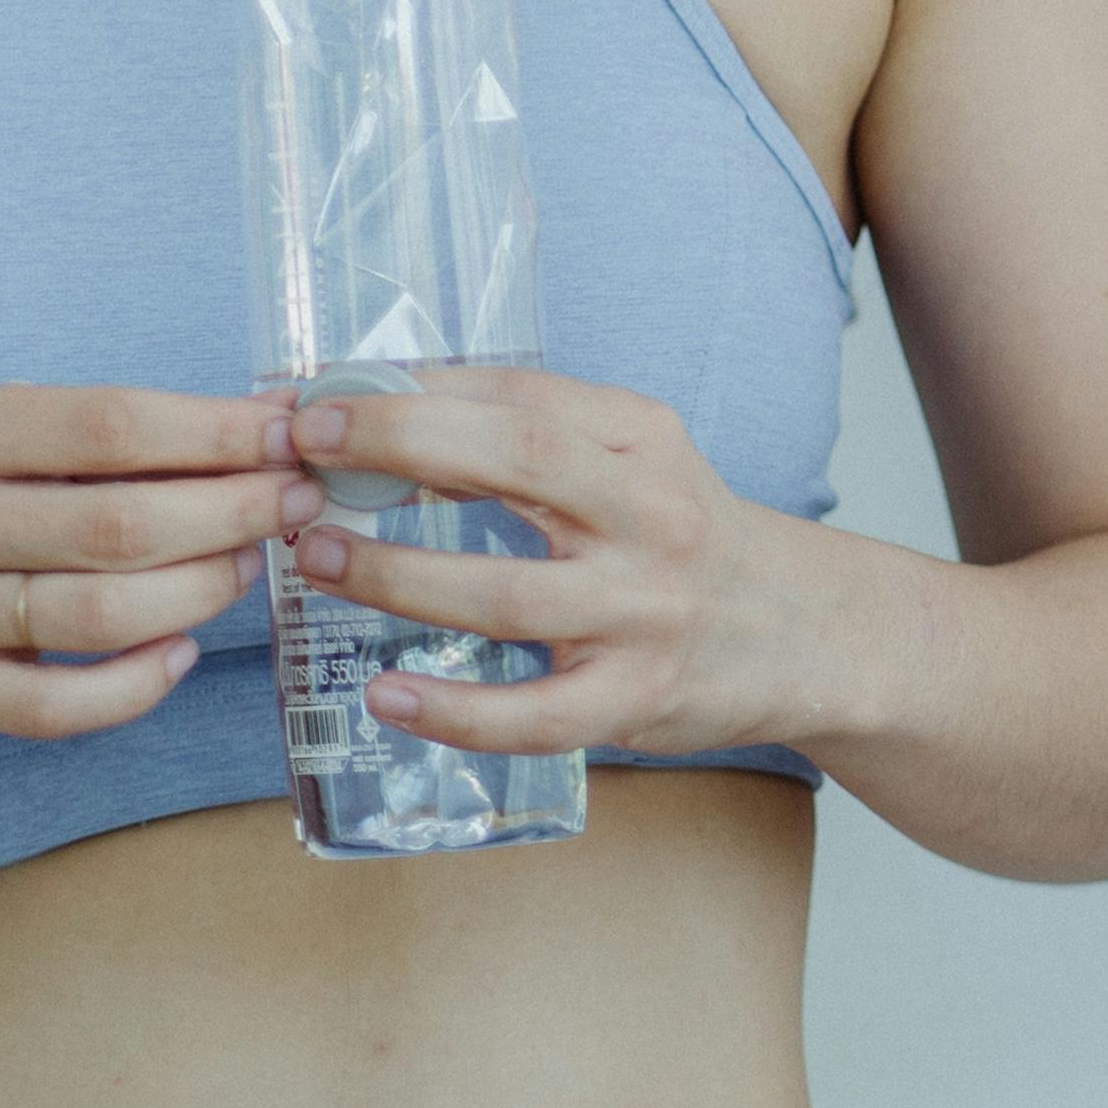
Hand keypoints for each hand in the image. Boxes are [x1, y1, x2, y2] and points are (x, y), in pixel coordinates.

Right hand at [0, 383, 313, 736]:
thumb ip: (89, 426)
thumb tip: (251, 419)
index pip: (108, 426)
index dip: (216, 434)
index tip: (292, 434)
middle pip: (118, 526)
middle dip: (233, 514)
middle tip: (298, 503)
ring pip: (99, 616)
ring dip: (201, 592)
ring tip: (248, 566)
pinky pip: (58, 705)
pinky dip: (137, 683)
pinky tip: (181, 649)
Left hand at [283, 369, 881, 760]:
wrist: (802, 632)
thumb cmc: (683, 539)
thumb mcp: (632, 461)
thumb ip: (530, 440)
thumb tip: (377, 419)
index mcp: (643, 440)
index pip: (519, 396)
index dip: (412, 392)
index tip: (321, 396)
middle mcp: (652, 516)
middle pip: (518, 460)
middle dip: (397, 445)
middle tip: (305, 451)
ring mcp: (646, 612)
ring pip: (508, 596)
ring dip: (398, 576)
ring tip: (320, 557)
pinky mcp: (636, 698)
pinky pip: (533, 715)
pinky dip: (453, 711)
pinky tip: (386, 696)